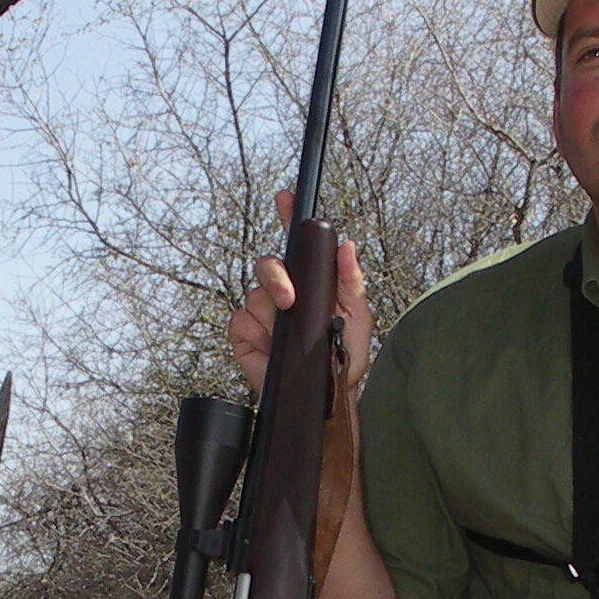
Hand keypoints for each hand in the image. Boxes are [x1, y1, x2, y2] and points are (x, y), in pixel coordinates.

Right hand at [230, 186, 370, 398]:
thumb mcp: (357, 320)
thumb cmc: (341, 360)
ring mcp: (263, 313)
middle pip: (268, 265)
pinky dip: (253, 333)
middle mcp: (284, 292)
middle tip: (288, 299)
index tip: (286, 198)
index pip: (297, 246)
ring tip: (286, 336)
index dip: (289, 218)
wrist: (320, 400)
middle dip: (276, 277)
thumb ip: (352, 283)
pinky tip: (268, 347)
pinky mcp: (246, 334)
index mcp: (310, 284)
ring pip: (255, 295)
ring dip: (271, 314)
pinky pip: (240, 321)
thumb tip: (347, 246)